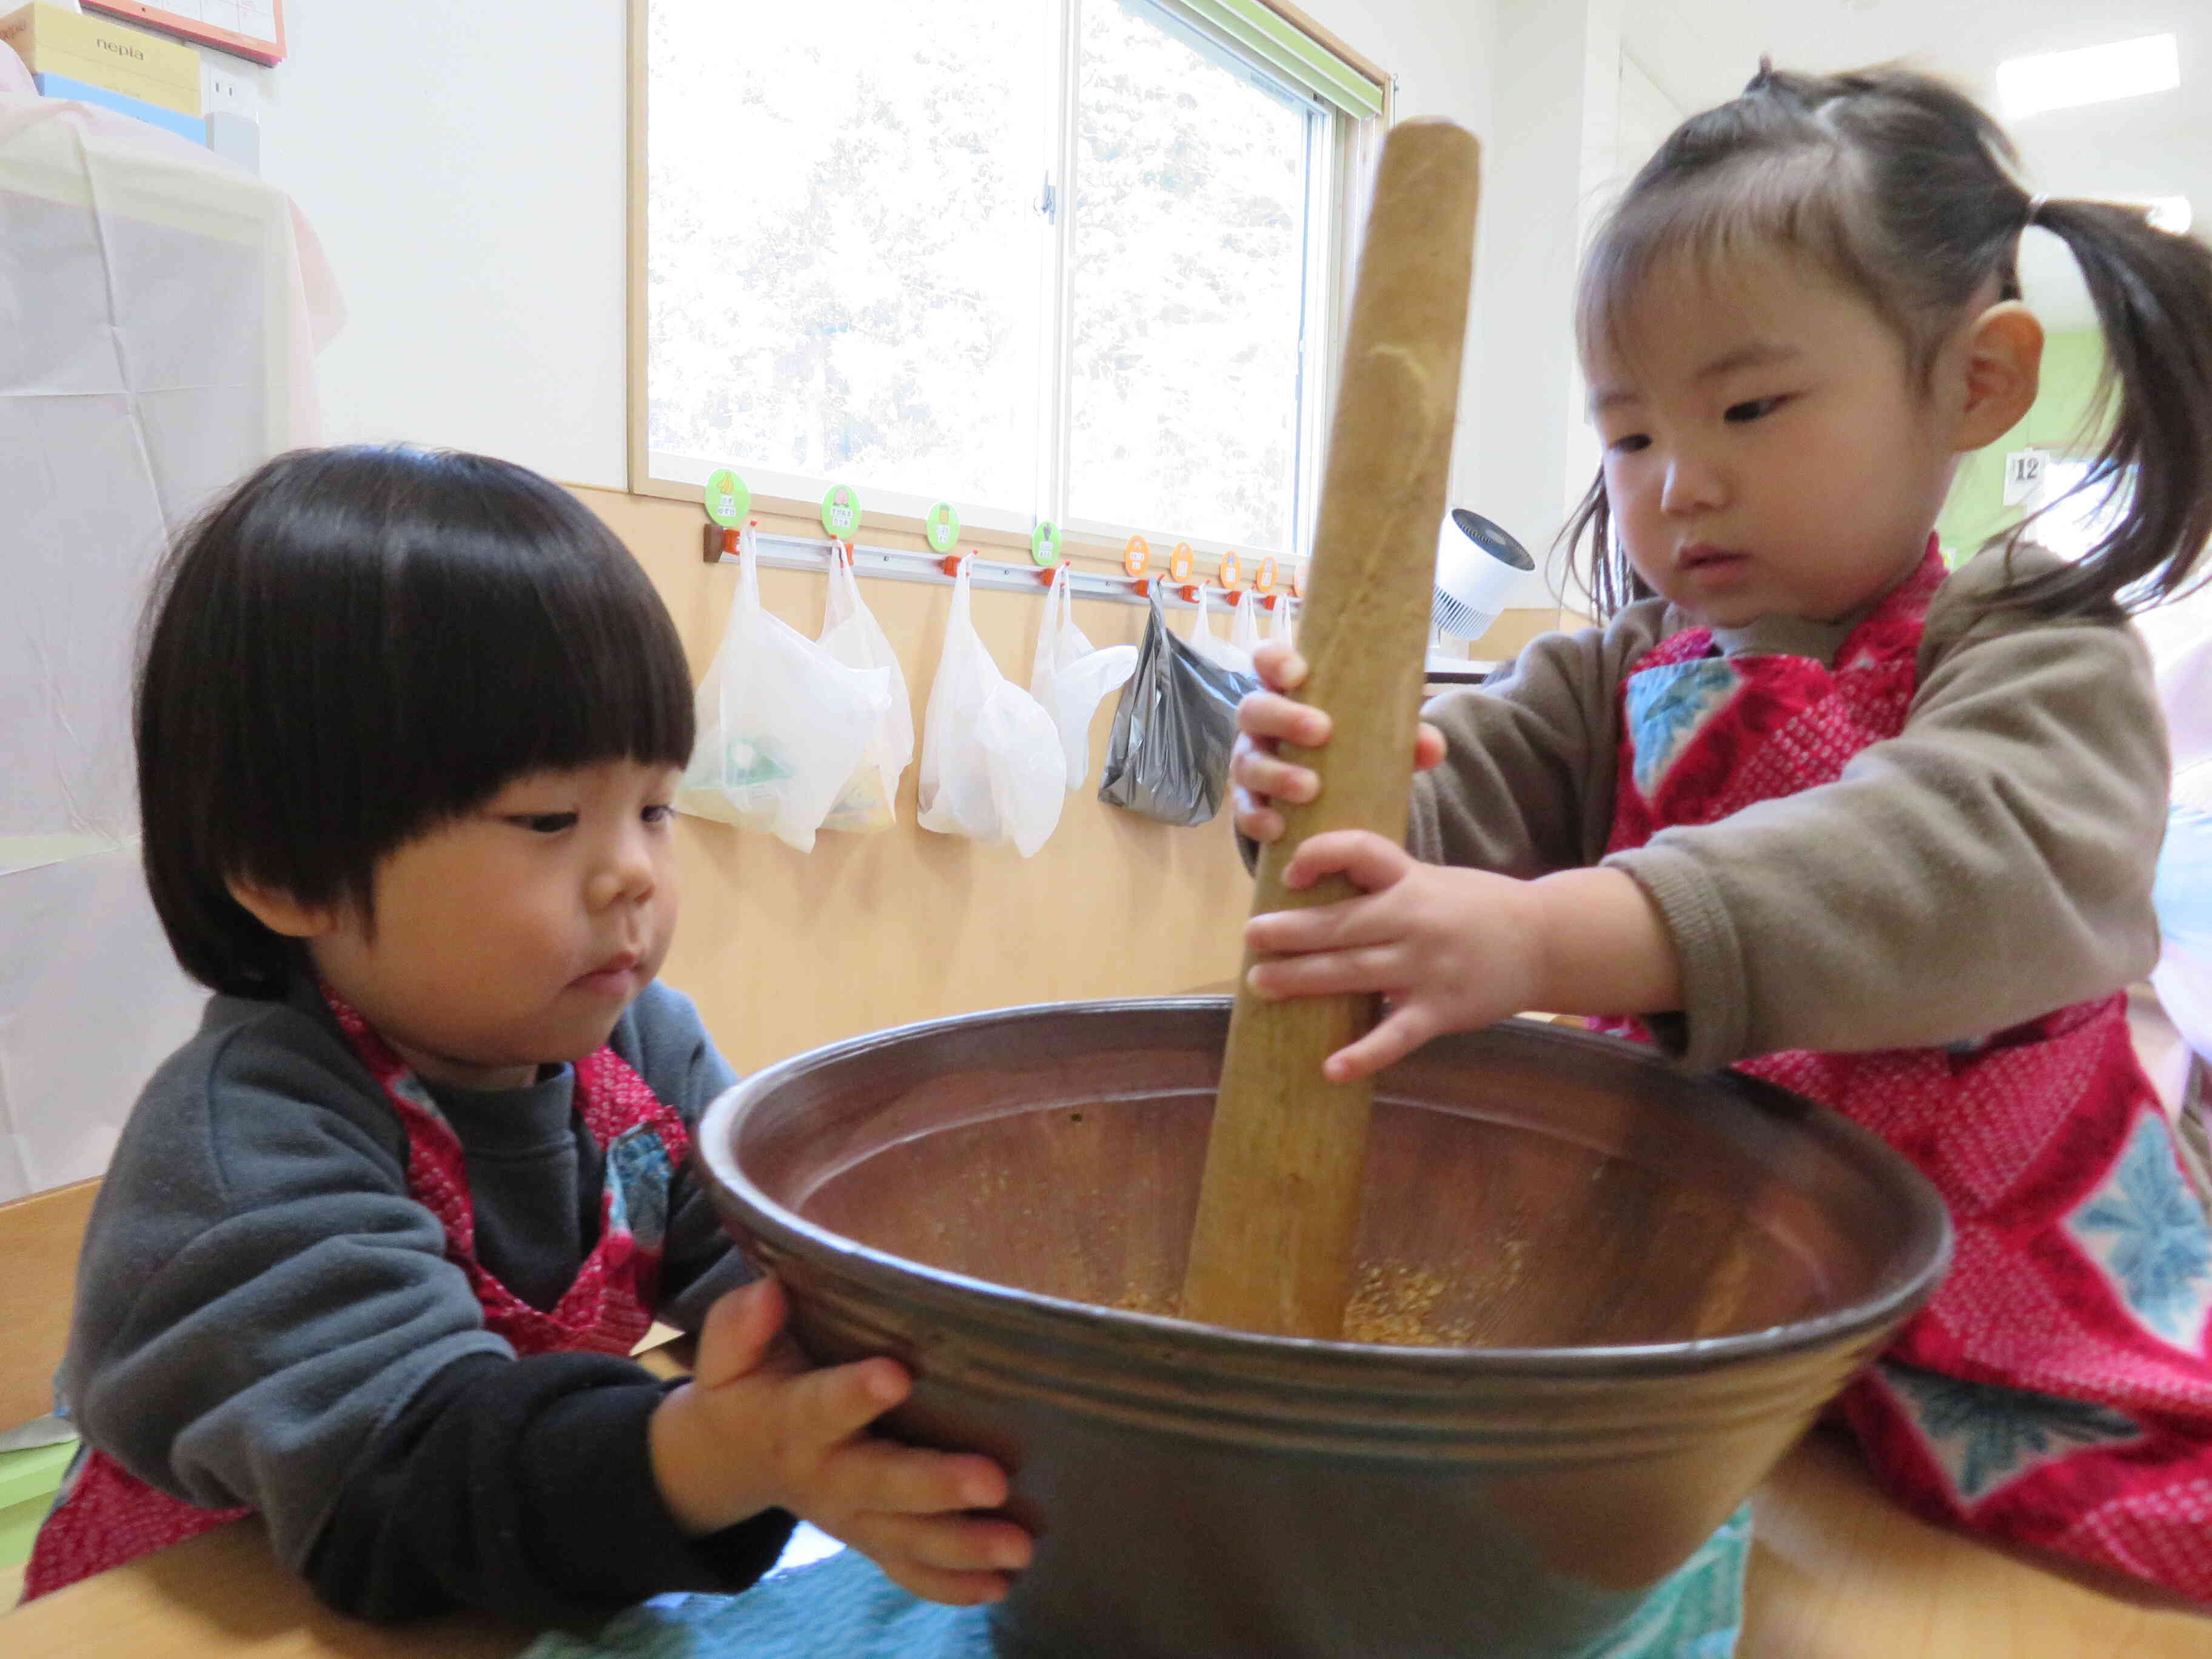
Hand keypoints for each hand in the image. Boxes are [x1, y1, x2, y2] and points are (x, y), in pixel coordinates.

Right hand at [648, 1278, 1030, 1604]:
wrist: (732, 1458)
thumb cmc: (750, 1383)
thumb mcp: (729, 1352)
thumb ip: (742, 1325)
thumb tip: (768, 1294)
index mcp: (790, 1419)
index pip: (823, 1406)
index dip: (855, 1393)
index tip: (896, 1375)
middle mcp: (826, 1474)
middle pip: (882, 1483)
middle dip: (936, 1485)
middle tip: (992, 1482)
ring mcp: (852, 1516)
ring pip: (907, 1537)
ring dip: (964, 1545)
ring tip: (1019, 1549)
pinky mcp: (871, 1539)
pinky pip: (908, 1570)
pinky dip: (951, 1586)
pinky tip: (1001, 1586)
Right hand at [1230, 641, 1444, 844]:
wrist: (1335, 800)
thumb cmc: (1352, 748)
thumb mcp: (1380, 737)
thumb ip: (1407, 737)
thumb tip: (1430, 746)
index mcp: (1288, 692)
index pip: (1267, 660)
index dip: (1274, 661)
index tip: (1299, 673)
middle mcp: (1262, 723)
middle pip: (1253, 709)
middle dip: (1284, 717)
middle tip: (1321, 731)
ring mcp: (1250, 762)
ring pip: (1246, 761)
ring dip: (1275, 773)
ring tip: (1310, 789)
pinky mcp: (1249, 803)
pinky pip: (1242, 810)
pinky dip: (1257, 819)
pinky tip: (1278, 828)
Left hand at [1244, 836, 1683, 1080]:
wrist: (1545, 941)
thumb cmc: (1474, 907)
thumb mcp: (1430, 880)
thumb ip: (1380, 884)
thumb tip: (1310, 891)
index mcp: (1410, 880)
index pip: (1361, 851)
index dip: (1321, 855)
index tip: (1290, 874)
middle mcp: (1416, 920)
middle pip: (1343, 923)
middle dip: (1290, 931)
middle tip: (1250, 938)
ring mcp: (1428, 967)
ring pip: (1355, 974)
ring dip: (1303, 980)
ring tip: (1261, 983)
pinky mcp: (1441, 1010)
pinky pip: (1396, 1035)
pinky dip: (1364, 1054)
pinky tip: (1331, 1068)